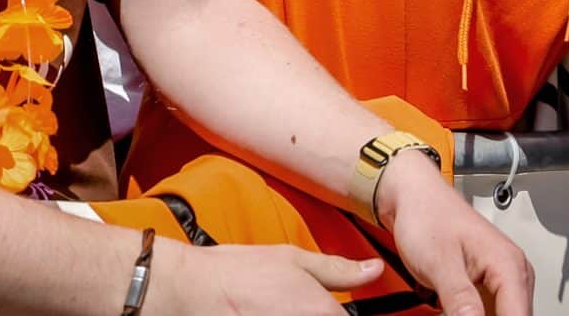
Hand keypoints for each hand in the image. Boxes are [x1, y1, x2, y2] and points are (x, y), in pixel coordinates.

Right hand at [149, 236, 387, 313]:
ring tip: (274, 308)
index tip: (325, 307)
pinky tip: (265, 314)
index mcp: (323, 311)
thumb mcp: (294, 259)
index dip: (339, 314)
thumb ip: (338, 269)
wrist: (195, 291)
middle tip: (291, 305)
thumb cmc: (240, 273)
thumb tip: (373, 269)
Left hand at [374, 157, 533, 314]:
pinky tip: (452, 311)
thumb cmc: (427, 216)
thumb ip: (460, 298)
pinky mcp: (488, 286)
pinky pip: (489, 313)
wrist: (414, 198)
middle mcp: (513, 273)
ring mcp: (502, 280)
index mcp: (508, 264)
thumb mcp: (439, 262)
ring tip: (449, 306)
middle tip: (453, 311)